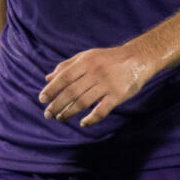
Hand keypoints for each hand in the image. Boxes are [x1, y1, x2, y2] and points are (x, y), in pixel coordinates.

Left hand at [38, 46, 153, 126]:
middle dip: (57, 104)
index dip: (52, 89)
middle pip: (71, 92)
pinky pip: (102, 110)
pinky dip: (91, 119)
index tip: (42, 99)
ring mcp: (107, 84)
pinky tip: (83, 123)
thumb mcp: (87, 56)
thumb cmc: (108, 58)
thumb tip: (47, 78)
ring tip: (60, 118)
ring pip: (84, 102)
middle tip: (48, 114)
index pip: (64, 77)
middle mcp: (95, 73)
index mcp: (86, 62)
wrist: (138, 58)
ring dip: (69, 112)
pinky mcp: (118, 95)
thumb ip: (67, 66)